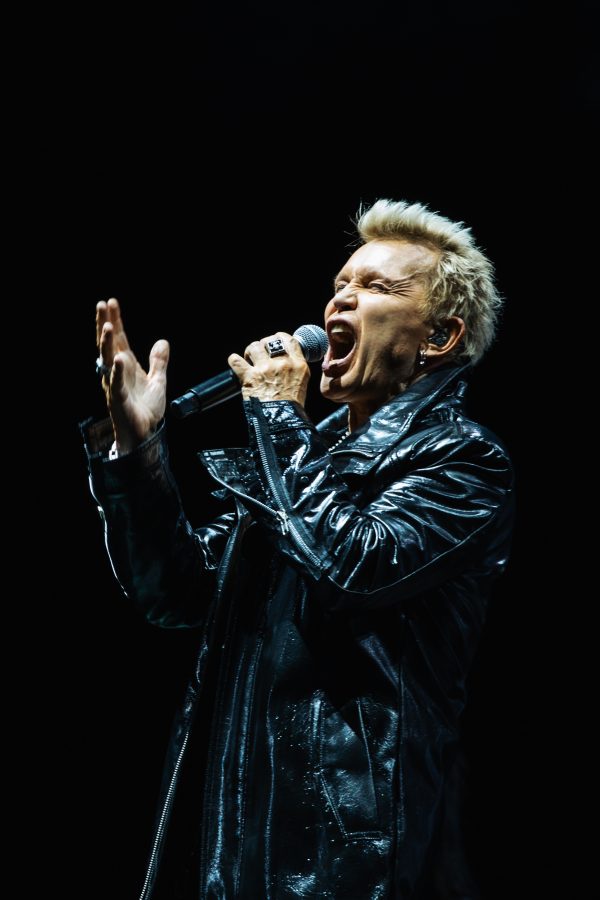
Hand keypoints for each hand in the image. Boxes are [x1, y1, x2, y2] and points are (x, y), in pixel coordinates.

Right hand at [96, 298, 169, 452]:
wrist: (144, 434)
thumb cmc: (146, 409)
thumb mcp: (157, 381)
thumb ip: (159, 362)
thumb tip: (163, 342)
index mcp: (126, 366)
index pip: (119, 339)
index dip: (115, 320)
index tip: (111, 302)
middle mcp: (117, 372)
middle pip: (109, 344)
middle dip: (105, 324)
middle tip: (102, 304)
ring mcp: (115, 385)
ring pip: (108, 360)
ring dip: (107, 343)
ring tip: (109, 326)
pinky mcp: (119, 399)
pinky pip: (116, 383)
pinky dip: (117, 371)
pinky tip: (119, 358)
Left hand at [228, 332, 309, 405]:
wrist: (282, 422)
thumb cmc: (291, 408)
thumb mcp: (301, 383)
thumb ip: (295, 369)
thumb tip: (285, 361)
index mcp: (298, 365)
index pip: (289, 340)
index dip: (279, 337)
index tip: (275, 341)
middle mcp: (282, 363)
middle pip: (270, 340)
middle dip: (263, 345)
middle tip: (260, 355)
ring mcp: (265, 369)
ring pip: (254, 346)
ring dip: (250, 351)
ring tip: (249, 359)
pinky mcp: (250, 377)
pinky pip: (236, 361)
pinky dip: (234, 361)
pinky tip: (236, 363)